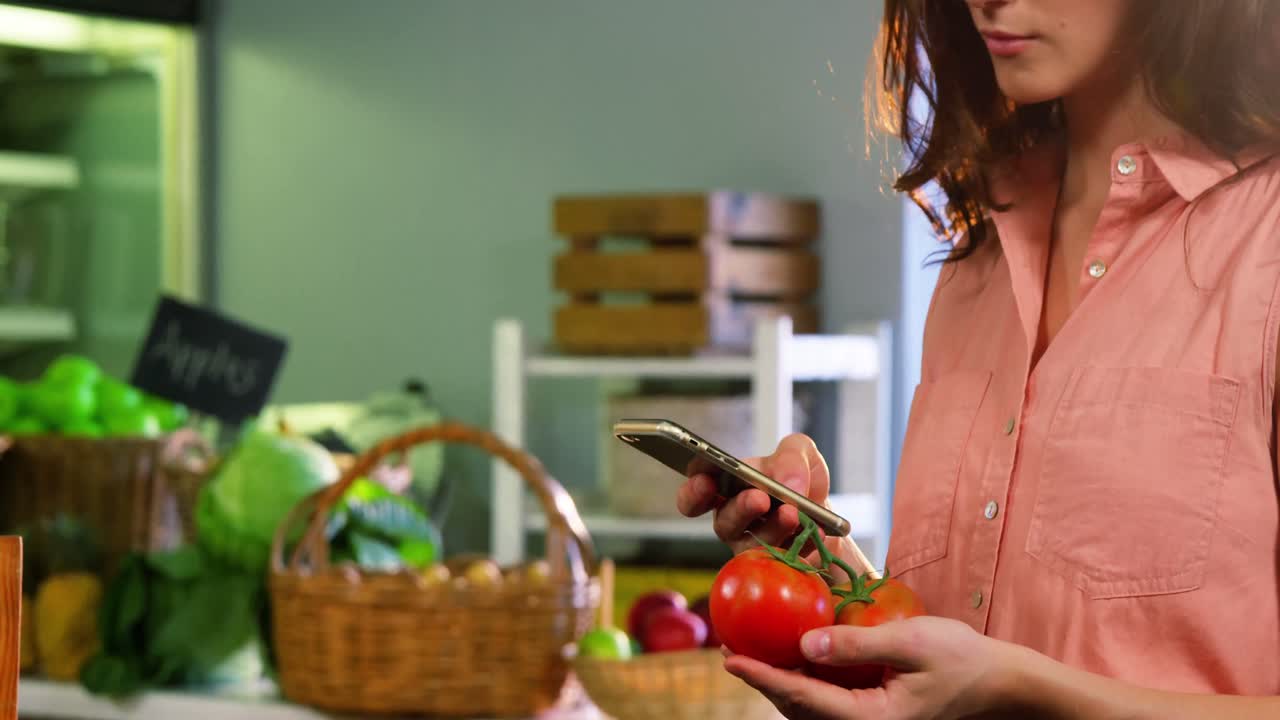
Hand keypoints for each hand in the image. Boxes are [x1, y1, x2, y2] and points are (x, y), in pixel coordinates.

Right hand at [675, 433, 830, 554]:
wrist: (827, 515)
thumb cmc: (799, 482)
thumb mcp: (799, 452)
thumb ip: (791, 456)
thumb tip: (789, 484)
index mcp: (727, 490)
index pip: (695, 496)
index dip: (694, 492)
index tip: (706, 483)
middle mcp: (733, 522)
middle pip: (724, 523)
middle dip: (741, 510)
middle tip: (760, 499)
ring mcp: (754, 547)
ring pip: (754, 546)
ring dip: (773, 529)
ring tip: (792, 514)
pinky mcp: (779, 566)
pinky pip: (785, 560)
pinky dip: (803, 544)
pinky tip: (817, 531)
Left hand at [724, 616, 1017, 719]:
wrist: (997, 682)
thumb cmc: (961, 659)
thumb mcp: (911, 643)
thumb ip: (857, 644)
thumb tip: (804, 643)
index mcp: (871, 718)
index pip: (802, 697)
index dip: (762, 676)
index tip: (730, 659)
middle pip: (797, 708)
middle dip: (763, 680)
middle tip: (730, 651)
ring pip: (809, 709)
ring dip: (780, 683)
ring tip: (750, 654)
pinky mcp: (872, 713)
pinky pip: (826, 702)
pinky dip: (803, 683)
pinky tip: (791, 658)